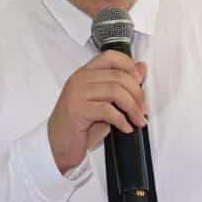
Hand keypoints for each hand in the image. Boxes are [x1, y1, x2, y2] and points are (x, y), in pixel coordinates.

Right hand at [47, 51, 147, 174]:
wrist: (59, 144)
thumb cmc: (80, 125)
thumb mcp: (105, 103)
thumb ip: (121, 85)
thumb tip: (141, 68)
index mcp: (86, 73)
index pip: (111, 57)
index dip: (129, 65)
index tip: (140, 80)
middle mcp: (80, 79)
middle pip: (118, 76)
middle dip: (137, 94)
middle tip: (143, 109)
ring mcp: (77, 93)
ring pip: (115, 91)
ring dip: (132, 108)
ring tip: (138, 120)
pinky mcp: (77, 109)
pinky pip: (107, 110)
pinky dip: (121, 120)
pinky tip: (125, 128)